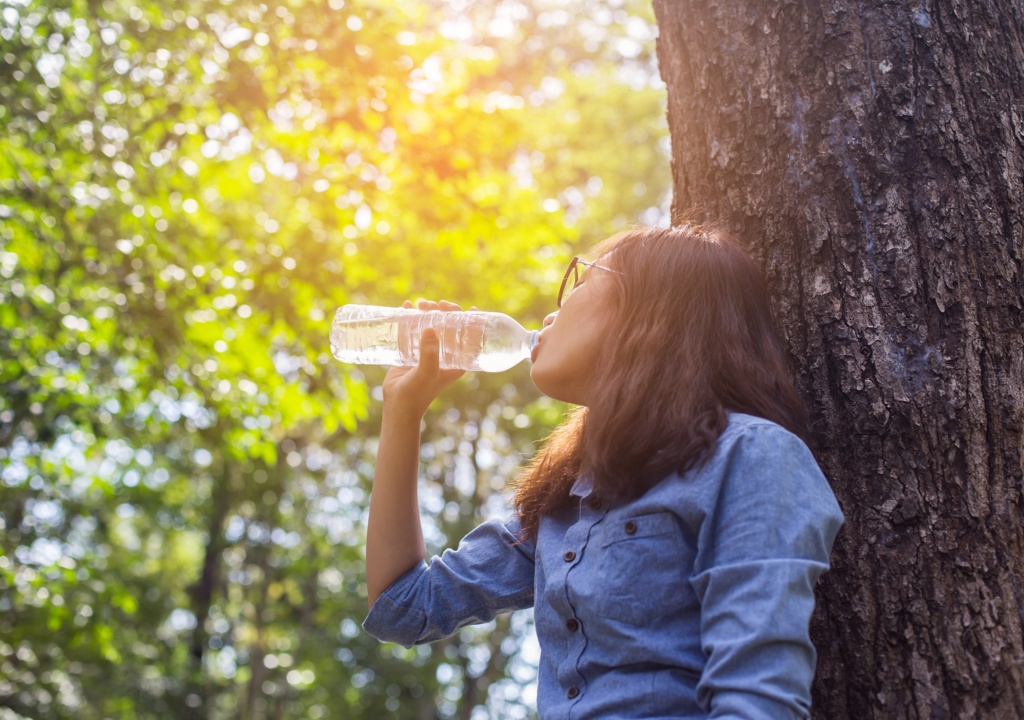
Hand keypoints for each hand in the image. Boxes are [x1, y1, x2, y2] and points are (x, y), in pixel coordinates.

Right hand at [381, 299, 468, 418]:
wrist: (398, 406)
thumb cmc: (417, 393)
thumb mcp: (427, 373)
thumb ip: (430, 354)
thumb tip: (431, 328)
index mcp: (457, 361)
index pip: (470, 338)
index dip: (473, 322)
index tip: (470, 309)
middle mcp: (445, 355)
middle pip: (451, 327)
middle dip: (447, 312)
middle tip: (437, 305)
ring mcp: (428, 352)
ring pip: (433, 326)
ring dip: (429, 312)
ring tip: (421, 305)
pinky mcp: (412, 351)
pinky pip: (413, 329)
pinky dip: (411, 317)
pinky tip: (405, 307)